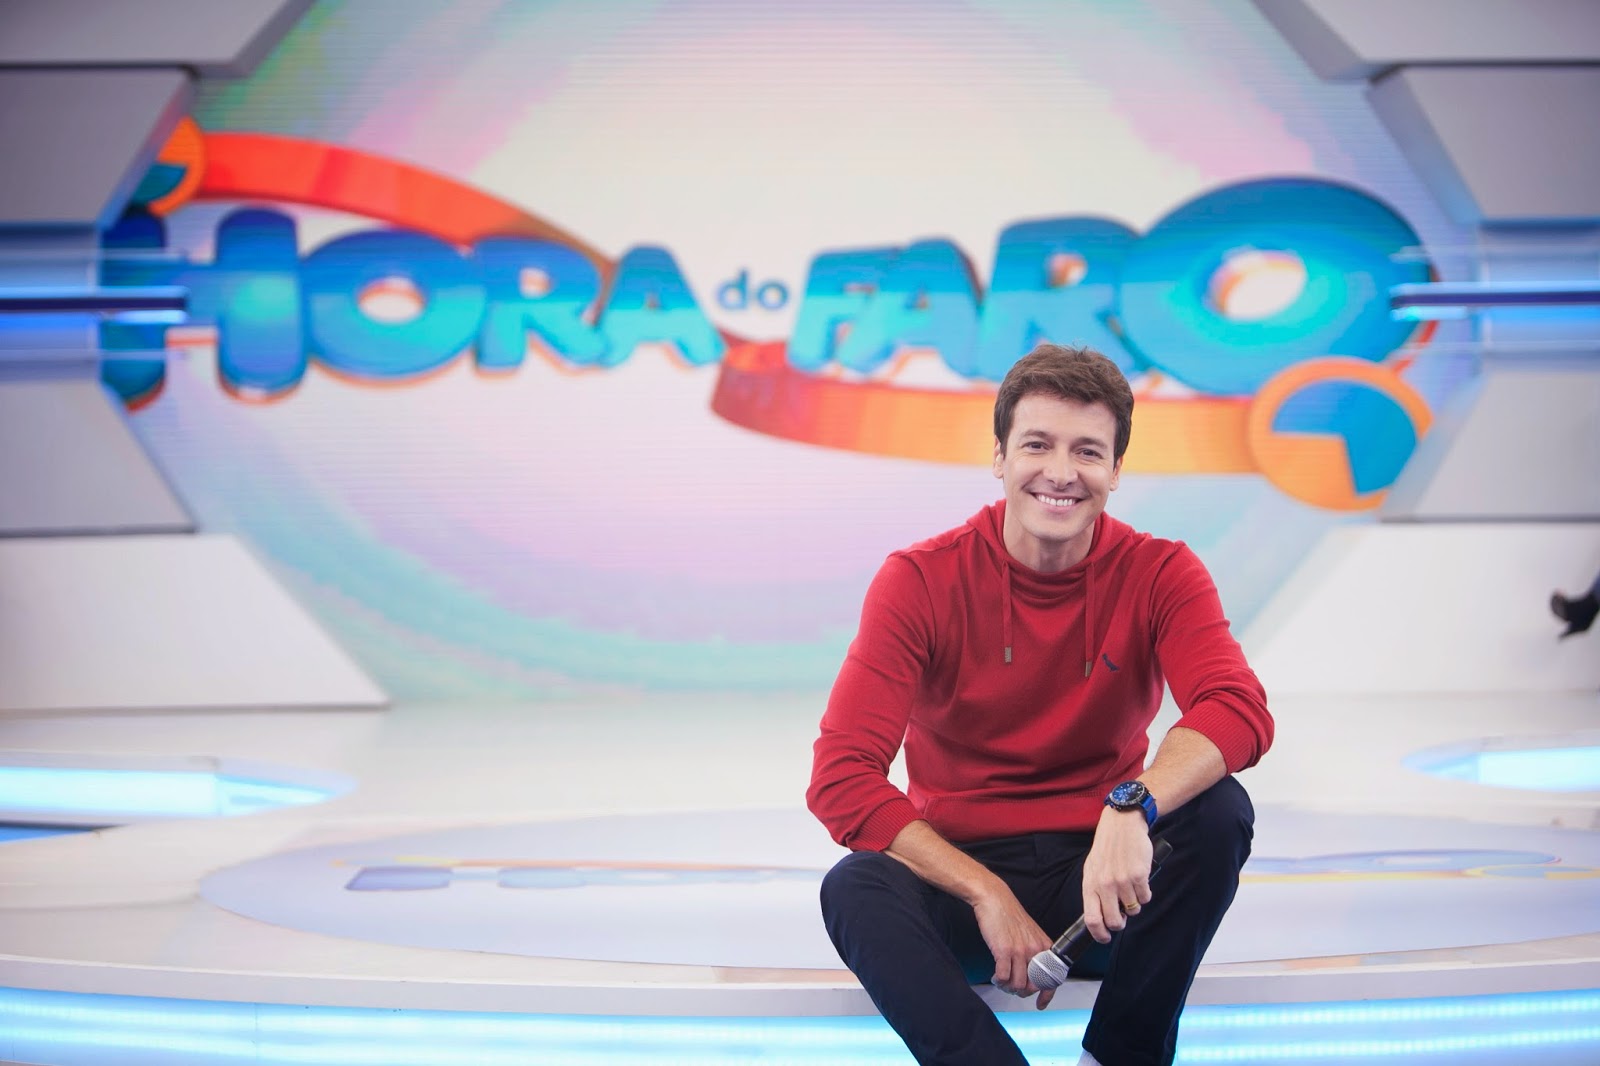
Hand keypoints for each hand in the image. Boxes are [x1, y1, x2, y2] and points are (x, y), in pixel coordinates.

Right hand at [971, 884, 1058, 1008]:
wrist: (995, 899)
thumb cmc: (1010, 915)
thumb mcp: (1031, 933)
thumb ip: (1034, 952)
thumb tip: (1031, 973)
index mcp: (1044, 946)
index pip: (1051, 977)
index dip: (1046, 995)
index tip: (1040, 1004)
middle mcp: (1034, 950)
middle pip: (1032, 986)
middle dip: (1021, 991)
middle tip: (1012, 987)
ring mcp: (1019, 951)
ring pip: (1018, 985)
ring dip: (1008, 987)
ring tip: (1002, 981)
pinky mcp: (1003, 950)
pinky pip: (1003, 977)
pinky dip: (998, 980)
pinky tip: (995, 976)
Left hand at [1081, 807, 1153, 943]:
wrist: (1122, 825)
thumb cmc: (1107, 848)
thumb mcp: (1093, 869)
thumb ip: (1095, 891)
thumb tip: (1100, 916)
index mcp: (1090, 884)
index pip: (1091, 919)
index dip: (1099, 934)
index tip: (1105, 938)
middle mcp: (1105, 885)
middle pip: (1114, 921)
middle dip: (1121, 923)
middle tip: (1123, 914)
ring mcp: (1122, 881)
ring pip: (1133, 910)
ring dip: (1134, 904)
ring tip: (1131, 887)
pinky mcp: (1139, 876)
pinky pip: (1145, 898)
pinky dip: (1145, 893)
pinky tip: (1140, 879)